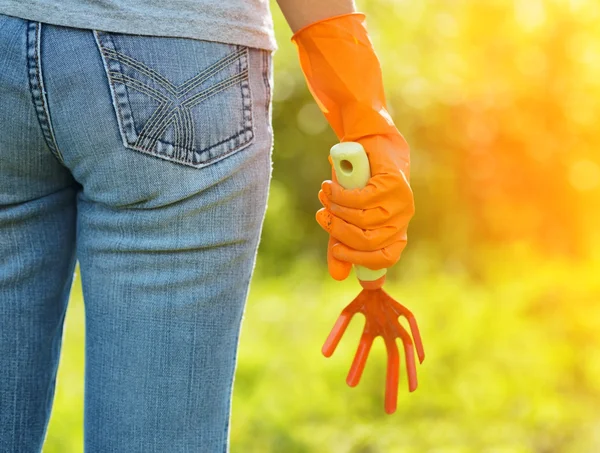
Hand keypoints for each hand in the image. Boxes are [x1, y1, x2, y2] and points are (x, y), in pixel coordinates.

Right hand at [316, 135, 414, 279]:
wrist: (370, 144)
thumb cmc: (358, 185)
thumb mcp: (347, 217)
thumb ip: (341, 244)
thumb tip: (338, 276)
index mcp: (394, 233)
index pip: (385, 259)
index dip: (360, 260)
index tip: (337, 250)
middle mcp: (401, 220)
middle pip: (369, 242)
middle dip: (340, 232)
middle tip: (323, 216)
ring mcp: (400, 202)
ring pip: (364, 220)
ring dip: (338, 209)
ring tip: (325, 195)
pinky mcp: (394, 184)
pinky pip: (362, 199)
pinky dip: (341, 195)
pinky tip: (331, 187)